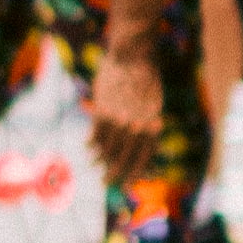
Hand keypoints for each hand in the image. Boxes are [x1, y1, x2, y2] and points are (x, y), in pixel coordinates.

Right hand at [88, 39, 169, 181]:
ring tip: (95, 165)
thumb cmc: (146, 80)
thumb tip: (142, 147)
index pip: (143, 159)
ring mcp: (119, 120)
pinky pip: (95, 134)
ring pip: (107, 148)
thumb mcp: (154, 106)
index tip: (127, 185)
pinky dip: (91, 143)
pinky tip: (88, 148)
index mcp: (154, 127)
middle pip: (123, 158)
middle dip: (114, 173)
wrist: (133, 57)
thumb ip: (147, 127)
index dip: (134, 174)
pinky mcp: (103, 111)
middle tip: (106, 183)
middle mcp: (137, 127)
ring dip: (100, 159)